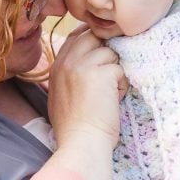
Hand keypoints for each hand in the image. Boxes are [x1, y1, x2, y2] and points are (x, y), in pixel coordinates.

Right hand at [47, 25, 125, 148]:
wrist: (81, 143)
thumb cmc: (74, 127)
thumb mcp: (61, 95)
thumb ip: (70, 74)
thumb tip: (89, 62)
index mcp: (57, 66)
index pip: (76, 36)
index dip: (92, 39)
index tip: (102, 51)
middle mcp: (68, 62)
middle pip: (94, 37)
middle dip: (106, 52)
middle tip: (109, 77)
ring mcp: (83, 66)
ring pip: (110, 53)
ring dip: (115, 72)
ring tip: (110, 94)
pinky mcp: (102, 74)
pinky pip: (120, 69)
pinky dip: (122, 85)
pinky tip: (114, 100)